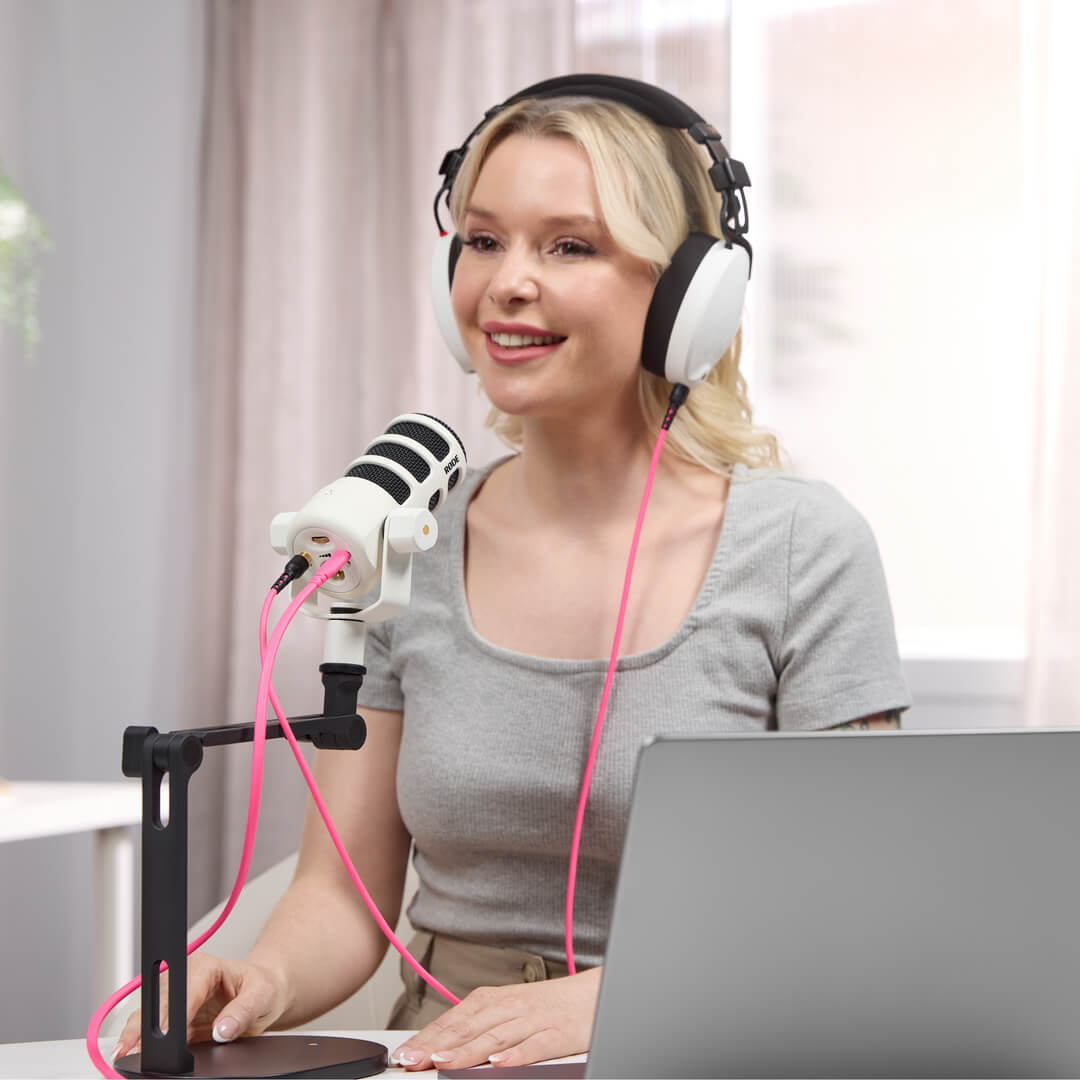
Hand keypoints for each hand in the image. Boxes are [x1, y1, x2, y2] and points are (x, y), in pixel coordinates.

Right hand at [111, 952, 288, 1061]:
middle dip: (144, 1030)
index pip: (182, 993)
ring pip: (144, 1018)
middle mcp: (183, 979)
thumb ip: (243, 1012)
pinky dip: (140, 1045)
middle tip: (136, 1054)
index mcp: (204, 967)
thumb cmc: (262, 988)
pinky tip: (135, 1056)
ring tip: (129, 1057)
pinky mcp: (172, 1020)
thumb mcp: (262, 996)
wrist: (264, 992)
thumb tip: (223, 1030)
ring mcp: (174, 1000)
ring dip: (135, 1038)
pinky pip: (149, 1033)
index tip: (167, 1039)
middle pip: (156, 1005)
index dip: (172, 1017)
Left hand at [391, 966, 601, 1070]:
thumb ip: (478, 1026)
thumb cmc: (546, 1006)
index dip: (427, 1038)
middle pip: (469, 1027)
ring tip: (444, 1063)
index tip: (404, 1054)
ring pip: (495, 1036)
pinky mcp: (557, 1034)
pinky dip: (517, 1054)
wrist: (592, 995)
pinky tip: (500, 1063)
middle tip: (411, 1061)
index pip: (453, 1020)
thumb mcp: (508, 1010)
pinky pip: (535, 1045)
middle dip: (437, 1046)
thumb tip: (441, 1045)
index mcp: (493, 999)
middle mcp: (509, 1006)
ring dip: (468, 1050)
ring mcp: (533, 1020)